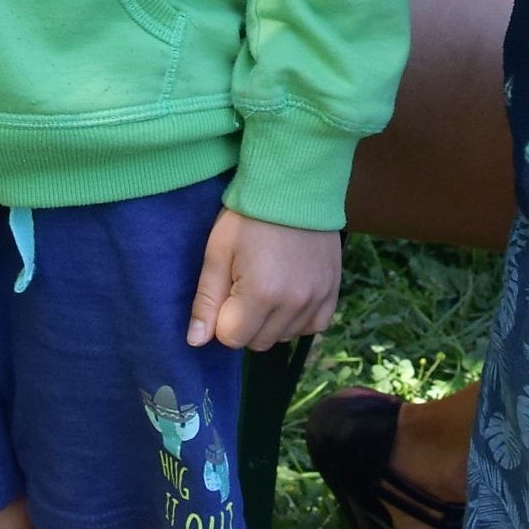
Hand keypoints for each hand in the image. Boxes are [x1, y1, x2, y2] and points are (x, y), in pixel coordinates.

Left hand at [186, 210, 340, 349]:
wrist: (294, 186)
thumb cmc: (248, 217)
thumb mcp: (217, 252)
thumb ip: (206, 300)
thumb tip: (195, 342)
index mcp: (260, 294)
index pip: (231, 338)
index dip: (222, 317)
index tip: (227, 288)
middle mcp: (293, 303)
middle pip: (258, 342)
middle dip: (245, 322)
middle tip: (245, 285)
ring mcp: (317, 298)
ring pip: (284, 337)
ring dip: (271, 321)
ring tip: (269, 284)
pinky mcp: (333, 290)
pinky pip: (314, 326)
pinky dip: (299, 318)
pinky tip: (290, 295)